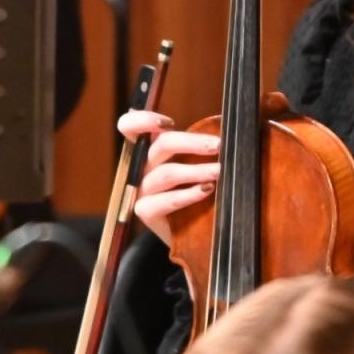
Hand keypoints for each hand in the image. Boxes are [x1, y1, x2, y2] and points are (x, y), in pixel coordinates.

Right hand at [118, 109, 219, 244]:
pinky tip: (207, 191)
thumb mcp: (193, 165)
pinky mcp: (146, 212)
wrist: (189, 234)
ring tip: (220, 171)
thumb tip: (223, 127)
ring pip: (167, 173)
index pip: (130, 127)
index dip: (143, 120)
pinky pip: (166, 201)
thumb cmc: (194, 194)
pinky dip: (188, 195)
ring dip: (197, 170)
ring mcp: (141, 190)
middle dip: (192, 143)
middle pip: (159, 146)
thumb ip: (198, 147)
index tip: (169, 123)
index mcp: (148, 150)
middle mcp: (140, 167)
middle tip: (218, 146)